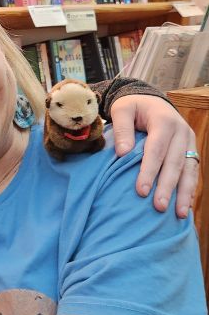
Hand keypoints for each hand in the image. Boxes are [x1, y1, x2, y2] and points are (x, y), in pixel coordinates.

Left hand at [109, 94, 197, 216]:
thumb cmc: (132, 107)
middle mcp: (181, 131)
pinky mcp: (191, 150)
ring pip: (189, 169)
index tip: (141, 191)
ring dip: (184, 193)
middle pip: (175, 162)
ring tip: (179, 214)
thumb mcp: (122, 110)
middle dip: (167, 186)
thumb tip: (122, 152)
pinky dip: (190, 189)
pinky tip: (185, 206)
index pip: (157, 149)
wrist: (151, 101)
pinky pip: (192, 171)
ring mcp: (189, 142)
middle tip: (158, 207)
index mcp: (164, 120)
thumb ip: (121, 128)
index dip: (149, 171)